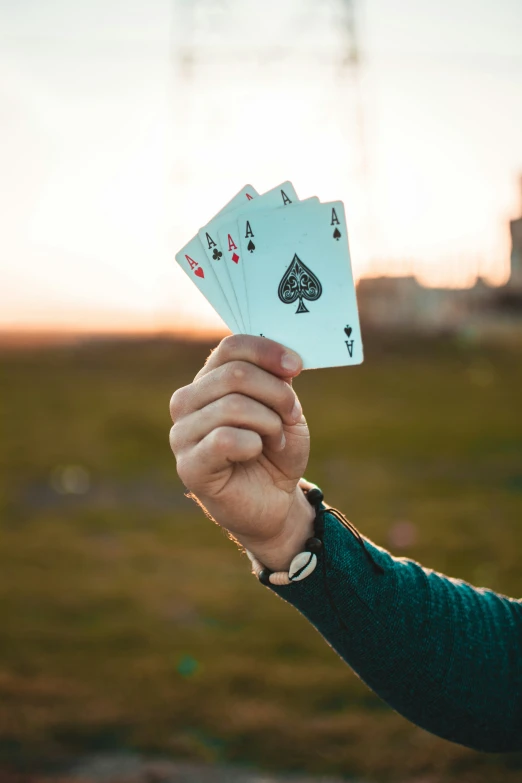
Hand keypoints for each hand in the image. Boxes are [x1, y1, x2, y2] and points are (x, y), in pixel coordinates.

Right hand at [169, 335, 313, 568]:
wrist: (275, 502)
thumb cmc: (276, 452)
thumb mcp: (285, 409)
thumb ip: (278, 381)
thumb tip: (282, 360)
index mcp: (208, 381)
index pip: (230, 347)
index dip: (267, 351)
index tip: (296, 367)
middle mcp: (188, 402)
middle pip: (235, 374)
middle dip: (276, 393)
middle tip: (292, 414)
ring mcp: (183, 434)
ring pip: (232, 406)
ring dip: (269, 422)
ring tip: (275, 440)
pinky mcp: (189, 465)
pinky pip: (224, 439)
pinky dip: (253, 444)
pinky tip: (256, 454)